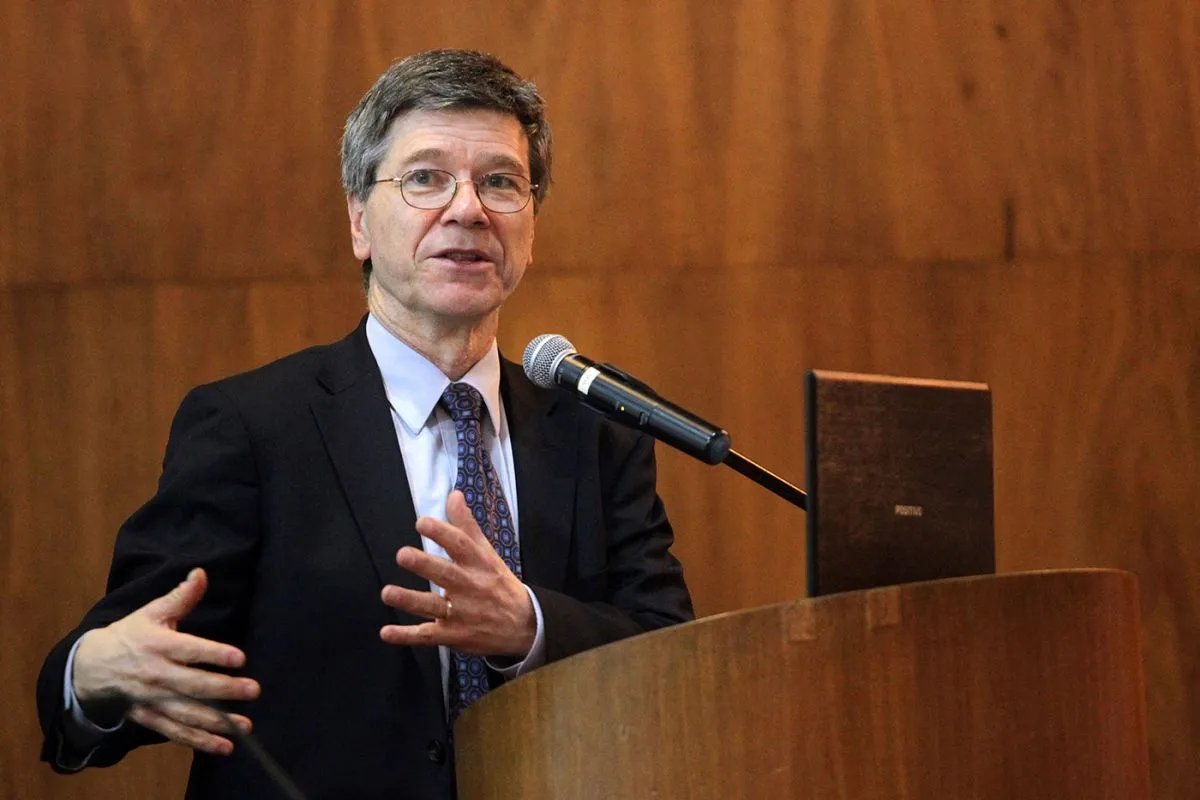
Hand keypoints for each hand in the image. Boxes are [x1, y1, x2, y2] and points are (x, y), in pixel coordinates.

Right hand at [72, 568, 259, 754]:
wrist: (89, 668)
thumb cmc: (129, 635)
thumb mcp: (152, 612)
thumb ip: (181, 596)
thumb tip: (201, 572)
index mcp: (157, 645)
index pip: (189, 650)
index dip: (214, 654)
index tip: (239, 658)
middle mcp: (155, 675)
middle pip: (193, 685)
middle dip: (225, 690)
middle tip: (253, 690)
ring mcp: (152, 700)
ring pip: (187, 713)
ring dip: (218, 722)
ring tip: (245, 725)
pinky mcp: (149, 717)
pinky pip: (176, 732)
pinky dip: (199, 742)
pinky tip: (224, 746)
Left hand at [380, 490, 534, 657]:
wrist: (524, 625)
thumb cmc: (498, 584)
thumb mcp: (487, 553)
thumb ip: (466, 525)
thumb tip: (453, 494)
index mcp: (478, 564)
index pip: (461, 545)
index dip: (442, 533)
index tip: (422, 523)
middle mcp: (469, 587)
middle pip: (446, 575)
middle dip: (424, 565)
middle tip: (402, 555)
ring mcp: (461, 613)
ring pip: (433, 606)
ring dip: (409, 600)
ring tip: (387, 593)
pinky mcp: (453, 635)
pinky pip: (427, 636)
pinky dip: (406, 636)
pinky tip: (386, 632)